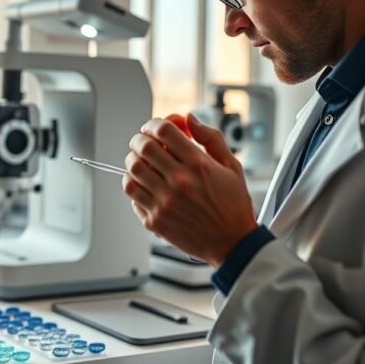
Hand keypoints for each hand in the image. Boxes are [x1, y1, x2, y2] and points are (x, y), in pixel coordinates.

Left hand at [123, 113, 256, 266]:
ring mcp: (164, 202)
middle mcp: (179, 182)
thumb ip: (211, 138)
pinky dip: (134, 186)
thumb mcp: (231, 167)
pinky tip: (145, 185)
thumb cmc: (233, 206)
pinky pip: (132, 196)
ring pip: (132, 171)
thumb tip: (189, 119)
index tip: (152, 128)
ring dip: (133, 162)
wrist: (233, 244)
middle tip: (142, 143)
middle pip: (143, 148)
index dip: (153, 124)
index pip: (164, 131)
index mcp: (197, 165)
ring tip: (141, 163)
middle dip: (139, 140)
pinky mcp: (155, 220)